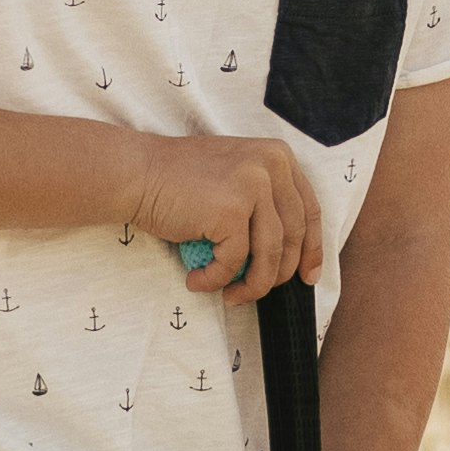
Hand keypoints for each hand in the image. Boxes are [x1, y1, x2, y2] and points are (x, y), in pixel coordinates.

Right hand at [131, 130, 321, 306]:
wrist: (137, 173)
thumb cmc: (179, 181)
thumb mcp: (236, 177)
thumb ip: (265, 201)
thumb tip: (289, 254)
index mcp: (278, 156)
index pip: (309, 210)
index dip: (312, 249)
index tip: (307, 277)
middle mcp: (272, 165)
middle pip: (294, 236)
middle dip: (278, 274)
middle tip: (254, 292)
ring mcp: (253, 186)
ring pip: (270, 255)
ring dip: (251, 285)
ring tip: (231, 295)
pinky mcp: (230, 210)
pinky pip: (234, 261)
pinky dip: (216, 279)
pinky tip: (198, 280)